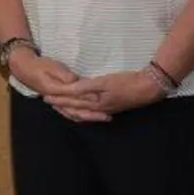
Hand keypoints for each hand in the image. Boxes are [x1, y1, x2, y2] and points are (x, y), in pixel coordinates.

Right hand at [7, 49, 110, 121]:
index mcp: (56, 91)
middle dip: (93, 113)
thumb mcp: (53, 67)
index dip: (89, 98)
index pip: (75, 97)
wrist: (26, 69)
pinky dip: (81, 117)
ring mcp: (57, 104)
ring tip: (105, 118)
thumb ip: (65, 75)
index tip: (103, 99)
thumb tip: (76, 81)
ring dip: (90, 117)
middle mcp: (57, 101)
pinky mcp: (59, 103)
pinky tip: (91, 117)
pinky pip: (71, 114)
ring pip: (74, 114)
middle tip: (108, 115)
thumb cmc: (41, 66)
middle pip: (77, 110)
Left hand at [43, 70, 163, 120]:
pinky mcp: (111, 108)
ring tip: (60, 106)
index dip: (58, 98)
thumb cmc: (126, 82)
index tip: (45, 95)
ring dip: (70, 109)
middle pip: (75, 108)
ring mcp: (104, 110)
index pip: (72, 100)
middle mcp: (97, 109)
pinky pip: (91, 112)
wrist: (148, 88)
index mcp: (94, 102)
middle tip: (47, 101)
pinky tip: (81, 110)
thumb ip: (86, 86)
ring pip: (82, 112)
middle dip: (61, 105)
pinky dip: (82, 112)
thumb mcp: (105, 82)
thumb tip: (70, 89)